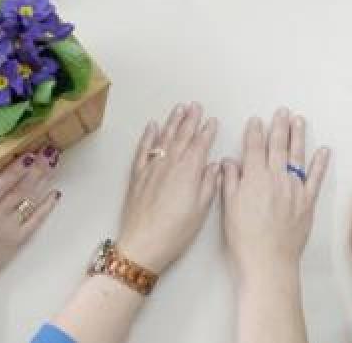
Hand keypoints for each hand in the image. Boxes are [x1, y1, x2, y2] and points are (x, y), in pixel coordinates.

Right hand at [0, 148, 60, 294]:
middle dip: (36, 168)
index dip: (16, 168)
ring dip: (43, 181)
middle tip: (48, 151)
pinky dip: (47, 207)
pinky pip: (36, 221)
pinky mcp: (18, 242)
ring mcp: (8, 231)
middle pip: (19, 189)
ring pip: (30, 201)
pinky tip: (54, 193)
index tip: (29, 153)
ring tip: (52, 164)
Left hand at [116, 103, 220, 272]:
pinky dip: (148, 136)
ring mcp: (152, 168)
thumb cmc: (175, 232)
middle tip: (196, 106)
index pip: (200, 145)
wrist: (143, 244)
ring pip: (164, 138)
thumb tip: (213, 167)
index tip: (212, 121)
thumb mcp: (201, 210)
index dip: (207, 131)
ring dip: (173, 122)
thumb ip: (209, 184)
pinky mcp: (137, 176)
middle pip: (182, 136)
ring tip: (179, 109)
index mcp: (189, 172)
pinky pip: (143, 150)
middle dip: (191, 119)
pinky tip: (153, 126)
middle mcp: (170, 164)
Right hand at [223, 108, 330, 282]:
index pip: (254, 147)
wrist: (268, 261)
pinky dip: (320, 163)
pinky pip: (315, 178)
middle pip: (278, 146)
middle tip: (282, 112)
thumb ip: (230, 181)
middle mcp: (276, 178)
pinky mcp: (307, 202)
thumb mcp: (229, 208)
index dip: (254, 132)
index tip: (256, 121)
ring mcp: (294, 189)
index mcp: (255, 178)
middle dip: (279, 127)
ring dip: (298, 136)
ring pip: (297, 156)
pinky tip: (323, 151)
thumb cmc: (245, 238)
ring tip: (299, 121)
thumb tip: (229, 162)